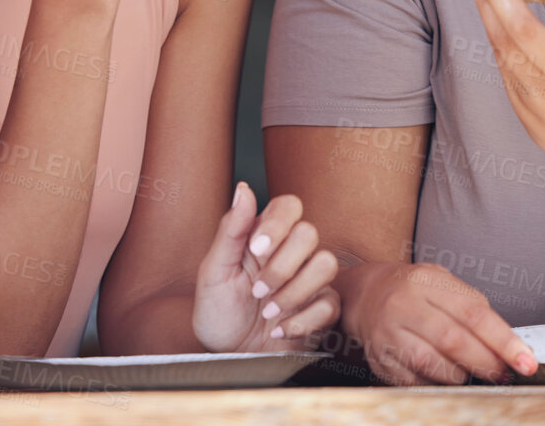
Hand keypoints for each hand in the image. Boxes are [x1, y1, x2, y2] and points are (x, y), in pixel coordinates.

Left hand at [192, 183, 339, 352]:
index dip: (278, 223)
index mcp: (265, 237)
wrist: (227, 355)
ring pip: (327, 264)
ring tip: (268, 312)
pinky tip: (278, 331)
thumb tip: (244, 189)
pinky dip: (300, 321)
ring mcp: (310, 281)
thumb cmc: (218, 309)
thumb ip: (230, 230)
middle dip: (282, 266)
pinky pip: (330, 304)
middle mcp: (292, 254)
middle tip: (256, 290)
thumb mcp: (214, 270)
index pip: (289, 206)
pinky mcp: (322, 311)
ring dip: (294, 291)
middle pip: (309, 233)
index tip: (256, 250)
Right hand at [342, 260, 536, 384]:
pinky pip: (414, 381)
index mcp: (426, 280)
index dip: (505, 341)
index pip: (474, 313)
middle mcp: (404, 304)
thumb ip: (474, 307)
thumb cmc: (413, 290)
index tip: (526, 361)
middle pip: (453, 341)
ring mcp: (388, 332)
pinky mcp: (379, 357)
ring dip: (460, 375)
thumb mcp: (443, 282)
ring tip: (469, 372)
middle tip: (502, 373)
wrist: (365, 294)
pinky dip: (435, 383)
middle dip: (486, 363)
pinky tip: (441, 374)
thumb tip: (510, 344)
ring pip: (432, 364)